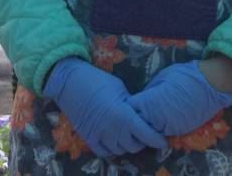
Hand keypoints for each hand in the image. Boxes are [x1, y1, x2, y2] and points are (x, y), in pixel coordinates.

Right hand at [43, 57, 165, 156]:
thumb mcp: (120, 88)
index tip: (163, 141)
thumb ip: (130, 105)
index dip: (156, 140)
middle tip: (143, 133)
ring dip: (127, 144)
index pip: (146, 134)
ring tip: (128, 135)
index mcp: (123, 115)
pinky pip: (104, 152)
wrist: (68, 81)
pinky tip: (114, 141)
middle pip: (134, 145)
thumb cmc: (97, 80)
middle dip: (142, 140)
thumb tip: (138, 115)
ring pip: (120, 150)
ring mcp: (98, 136)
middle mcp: (112, 130)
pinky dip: (111, 149)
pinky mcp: (87, 138)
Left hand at [126, 60, 231, 135]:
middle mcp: (158, 118)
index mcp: (150, 102)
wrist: (210, 85)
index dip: (129, 105)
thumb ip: (149, 91)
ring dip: (148, 125)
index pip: (131, 109)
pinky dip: (160, 128)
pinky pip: (164, 132)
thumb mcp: (161, 78)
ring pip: (151, 131)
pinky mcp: (181, 131)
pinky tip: (160, 119)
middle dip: (136, 118)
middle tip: (136, 111)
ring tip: (148, 115)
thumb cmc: (184, 76)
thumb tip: (142, 99)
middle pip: (139, 124)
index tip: (129, 101)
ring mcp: (170, 127)